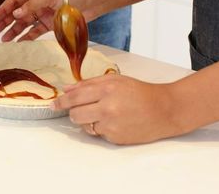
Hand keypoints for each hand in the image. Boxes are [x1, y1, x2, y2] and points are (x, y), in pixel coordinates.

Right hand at [0, 0, 94, 41]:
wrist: (93, 1)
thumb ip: (32, 5)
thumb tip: (15, 13)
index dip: (4, 8)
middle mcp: (37, 1)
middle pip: (18, 12)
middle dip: (5, 21)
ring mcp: (43, 13)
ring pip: (25, 23)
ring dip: (14, 31)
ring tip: (4, 40)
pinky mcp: (51, 24)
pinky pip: (36, 31)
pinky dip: (27, 37)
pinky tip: (18, 42)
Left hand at [50, 74, 187, 144]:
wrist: (164, 110)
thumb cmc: (141, 92)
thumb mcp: (116, 80)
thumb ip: (89, 83)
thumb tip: (67, 88)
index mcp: (107, 89)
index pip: (75, 97)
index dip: (61, 102)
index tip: (53, 105)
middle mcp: (107, 108)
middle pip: (75, 115)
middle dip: (73, 112)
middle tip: (79, 109)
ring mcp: (111, 125)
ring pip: (85, 126)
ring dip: (88, 121)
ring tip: (104, 113)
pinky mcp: (116, 138)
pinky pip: (98, 134)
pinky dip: (102, 128)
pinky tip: (115, 121)